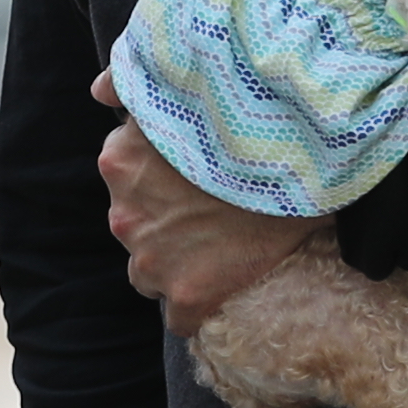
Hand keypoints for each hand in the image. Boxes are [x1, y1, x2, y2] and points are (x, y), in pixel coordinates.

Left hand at [88, 73, 310, 336]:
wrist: (309, 169)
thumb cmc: (256, 125)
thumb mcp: (192, 91)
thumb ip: (138, 90)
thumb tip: (98, 91)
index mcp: (119, 159)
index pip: (123, 176)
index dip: (160, 177)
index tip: (196, 176)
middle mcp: (123, 213)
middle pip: (136, 225)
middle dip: (166, 221)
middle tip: (216, 209)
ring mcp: (151, 260)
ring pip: (150, 271)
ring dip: (178, 263)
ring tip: (225, 246)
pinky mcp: (185, 298)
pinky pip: (182, 316)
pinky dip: (200, 306)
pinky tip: (231, 285)